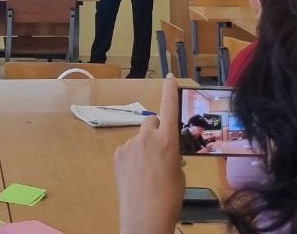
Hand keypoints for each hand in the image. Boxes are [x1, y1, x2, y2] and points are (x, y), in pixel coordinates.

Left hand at [114, 74, 184, 233]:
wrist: (144, 220)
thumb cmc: (169, 199)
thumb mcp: (179, 174)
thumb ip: (173, 155)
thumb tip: (168, 152)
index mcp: (167, 140)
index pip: (169, 107)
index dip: (170, 90)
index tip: (169, 76)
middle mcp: (147, 136)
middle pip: (152, 122)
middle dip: (156, 132)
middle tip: (160, 153)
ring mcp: (130, 144)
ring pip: (139, 139)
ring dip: (143, 148)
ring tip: (147, 173)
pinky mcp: (118, 154)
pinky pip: (128, 149)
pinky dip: (132, 158)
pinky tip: (136, 177)